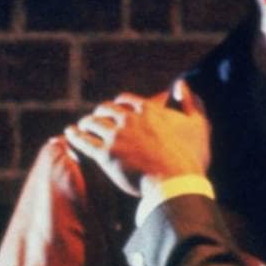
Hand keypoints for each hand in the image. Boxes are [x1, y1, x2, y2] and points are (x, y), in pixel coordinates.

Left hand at [64, 81, 210, 196]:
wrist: (176, 181)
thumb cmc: (189, 157)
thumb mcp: (196, 125)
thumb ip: (189, 103)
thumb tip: (181, 84)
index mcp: (148, 110)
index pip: (125, 100)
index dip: (117, 104)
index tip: (114, 109)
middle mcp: (129, 119)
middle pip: (105, 109)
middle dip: (99, 113)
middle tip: (95, 119)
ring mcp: (116, 136)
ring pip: (92, 123)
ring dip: (85, 124)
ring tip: (79, 127)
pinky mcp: (105, 154)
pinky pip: (84, 141)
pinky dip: (75, 136)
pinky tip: (69, 134)